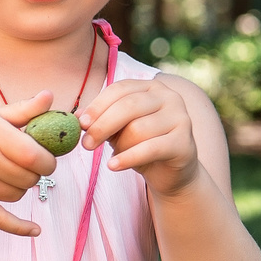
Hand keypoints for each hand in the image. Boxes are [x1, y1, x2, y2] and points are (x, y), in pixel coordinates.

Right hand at [0, 93, 63, 237]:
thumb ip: (24, 109)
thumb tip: (49, 97)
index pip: (32, 155)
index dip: (48, 161)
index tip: (47, 160)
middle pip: (27, 178)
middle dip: (36, 174)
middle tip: (27, 167)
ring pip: (16, 195)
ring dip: (21, 188)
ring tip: (11, 176)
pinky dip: (19, 227)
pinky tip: (35, 229)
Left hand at [76, 77, 202, 195]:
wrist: (172, 173)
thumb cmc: (141, 145)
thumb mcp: (119, 129)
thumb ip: (102, 120)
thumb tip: (76, 117)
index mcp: (152, 87)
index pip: (120, 89)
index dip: (97, 105)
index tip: (80, 123)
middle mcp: (170, 97)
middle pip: (128, 106)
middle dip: (102, 125)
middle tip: (86, 144)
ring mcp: (181, 118)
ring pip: (138, 129)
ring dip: (119, 146)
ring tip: (114, 158)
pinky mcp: (184, 142)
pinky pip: (150, 148)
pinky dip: (128, 158)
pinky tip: (113, 166)